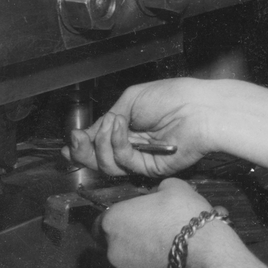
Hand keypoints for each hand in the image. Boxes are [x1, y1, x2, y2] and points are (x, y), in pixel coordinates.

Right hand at [63, 78, 222, 177]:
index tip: (68, 144)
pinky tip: (121, 127)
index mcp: (127, 129)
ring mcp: (140, 159)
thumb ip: (108, 118)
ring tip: (111, 124)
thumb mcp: (130, 99)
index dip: (81, 146)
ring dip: (101, 143)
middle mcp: (132, 147)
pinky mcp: (149, 169)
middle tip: (76, 141)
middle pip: (98, 159)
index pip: (99, 144)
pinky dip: (117, 144)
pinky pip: (123, 162)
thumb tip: (88, 132)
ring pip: (106, 165)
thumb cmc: (171, 97)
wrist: (199, 109)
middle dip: (83, 151)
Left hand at [100, 177, 226, 267]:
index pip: (102, 221)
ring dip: (148, 255)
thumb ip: (157, 191)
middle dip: (134, 237)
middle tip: (157, 229)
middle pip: (118, 243)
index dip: (119, 217)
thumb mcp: (173, 186)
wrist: (205, 253)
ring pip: (134, 262)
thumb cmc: (183, 214)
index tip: (135, 215)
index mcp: (113, 222)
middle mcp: (113, 251)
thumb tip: (157, 196)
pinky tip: (181, 261)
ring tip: (174, 246)